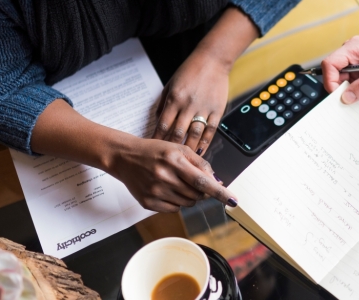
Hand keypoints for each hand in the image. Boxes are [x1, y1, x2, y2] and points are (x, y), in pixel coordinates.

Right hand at [109, 137, 235, 211]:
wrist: (125, 157)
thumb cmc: (155, 151)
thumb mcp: (179, 149)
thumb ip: (200, 164)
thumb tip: (216, 181)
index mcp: (174, 161)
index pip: (203, 181)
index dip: (220, 192)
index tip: (233, 200)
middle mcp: (164, 177)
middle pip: (197, 195)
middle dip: (201, 191)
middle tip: (190, 180)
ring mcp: (155, 192)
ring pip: (187, 204)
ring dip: (188, 196)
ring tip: (176, 182)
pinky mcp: (148, 203)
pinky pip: (173, 209)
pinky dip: (176, 202)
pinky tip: (166, 189)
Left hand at [153, 52, 228, 155]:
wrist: (212, 60)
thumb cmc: (190, 70)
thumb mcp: (171, 84)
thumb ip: (164, 103)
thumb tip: (158, 121)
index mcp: (174, 98)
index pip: (163, 124)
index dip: (157, 138)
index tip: (154, 148)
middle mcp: (188, 105)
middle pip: (178, 132)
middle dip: (171, 147)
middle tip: (168, 159)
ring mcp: (203, 108)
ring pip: (194, 134)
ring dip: (188, 149)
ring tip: (184, 161)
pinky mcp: (217, 110)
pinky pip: (211, 131)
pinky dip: (205, 143)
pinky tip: (200, 152)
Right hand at [321, 33, 358, 104]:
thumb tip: (347, 97)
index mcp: (354, 47)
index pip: (330, 64)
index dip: (331, 81)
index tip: (339, 96)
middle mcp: (352, 52)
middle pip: (337, 75)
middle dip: (350, 90)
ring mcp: (356, 59)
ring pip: (347, 82)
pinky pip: (355, 82)